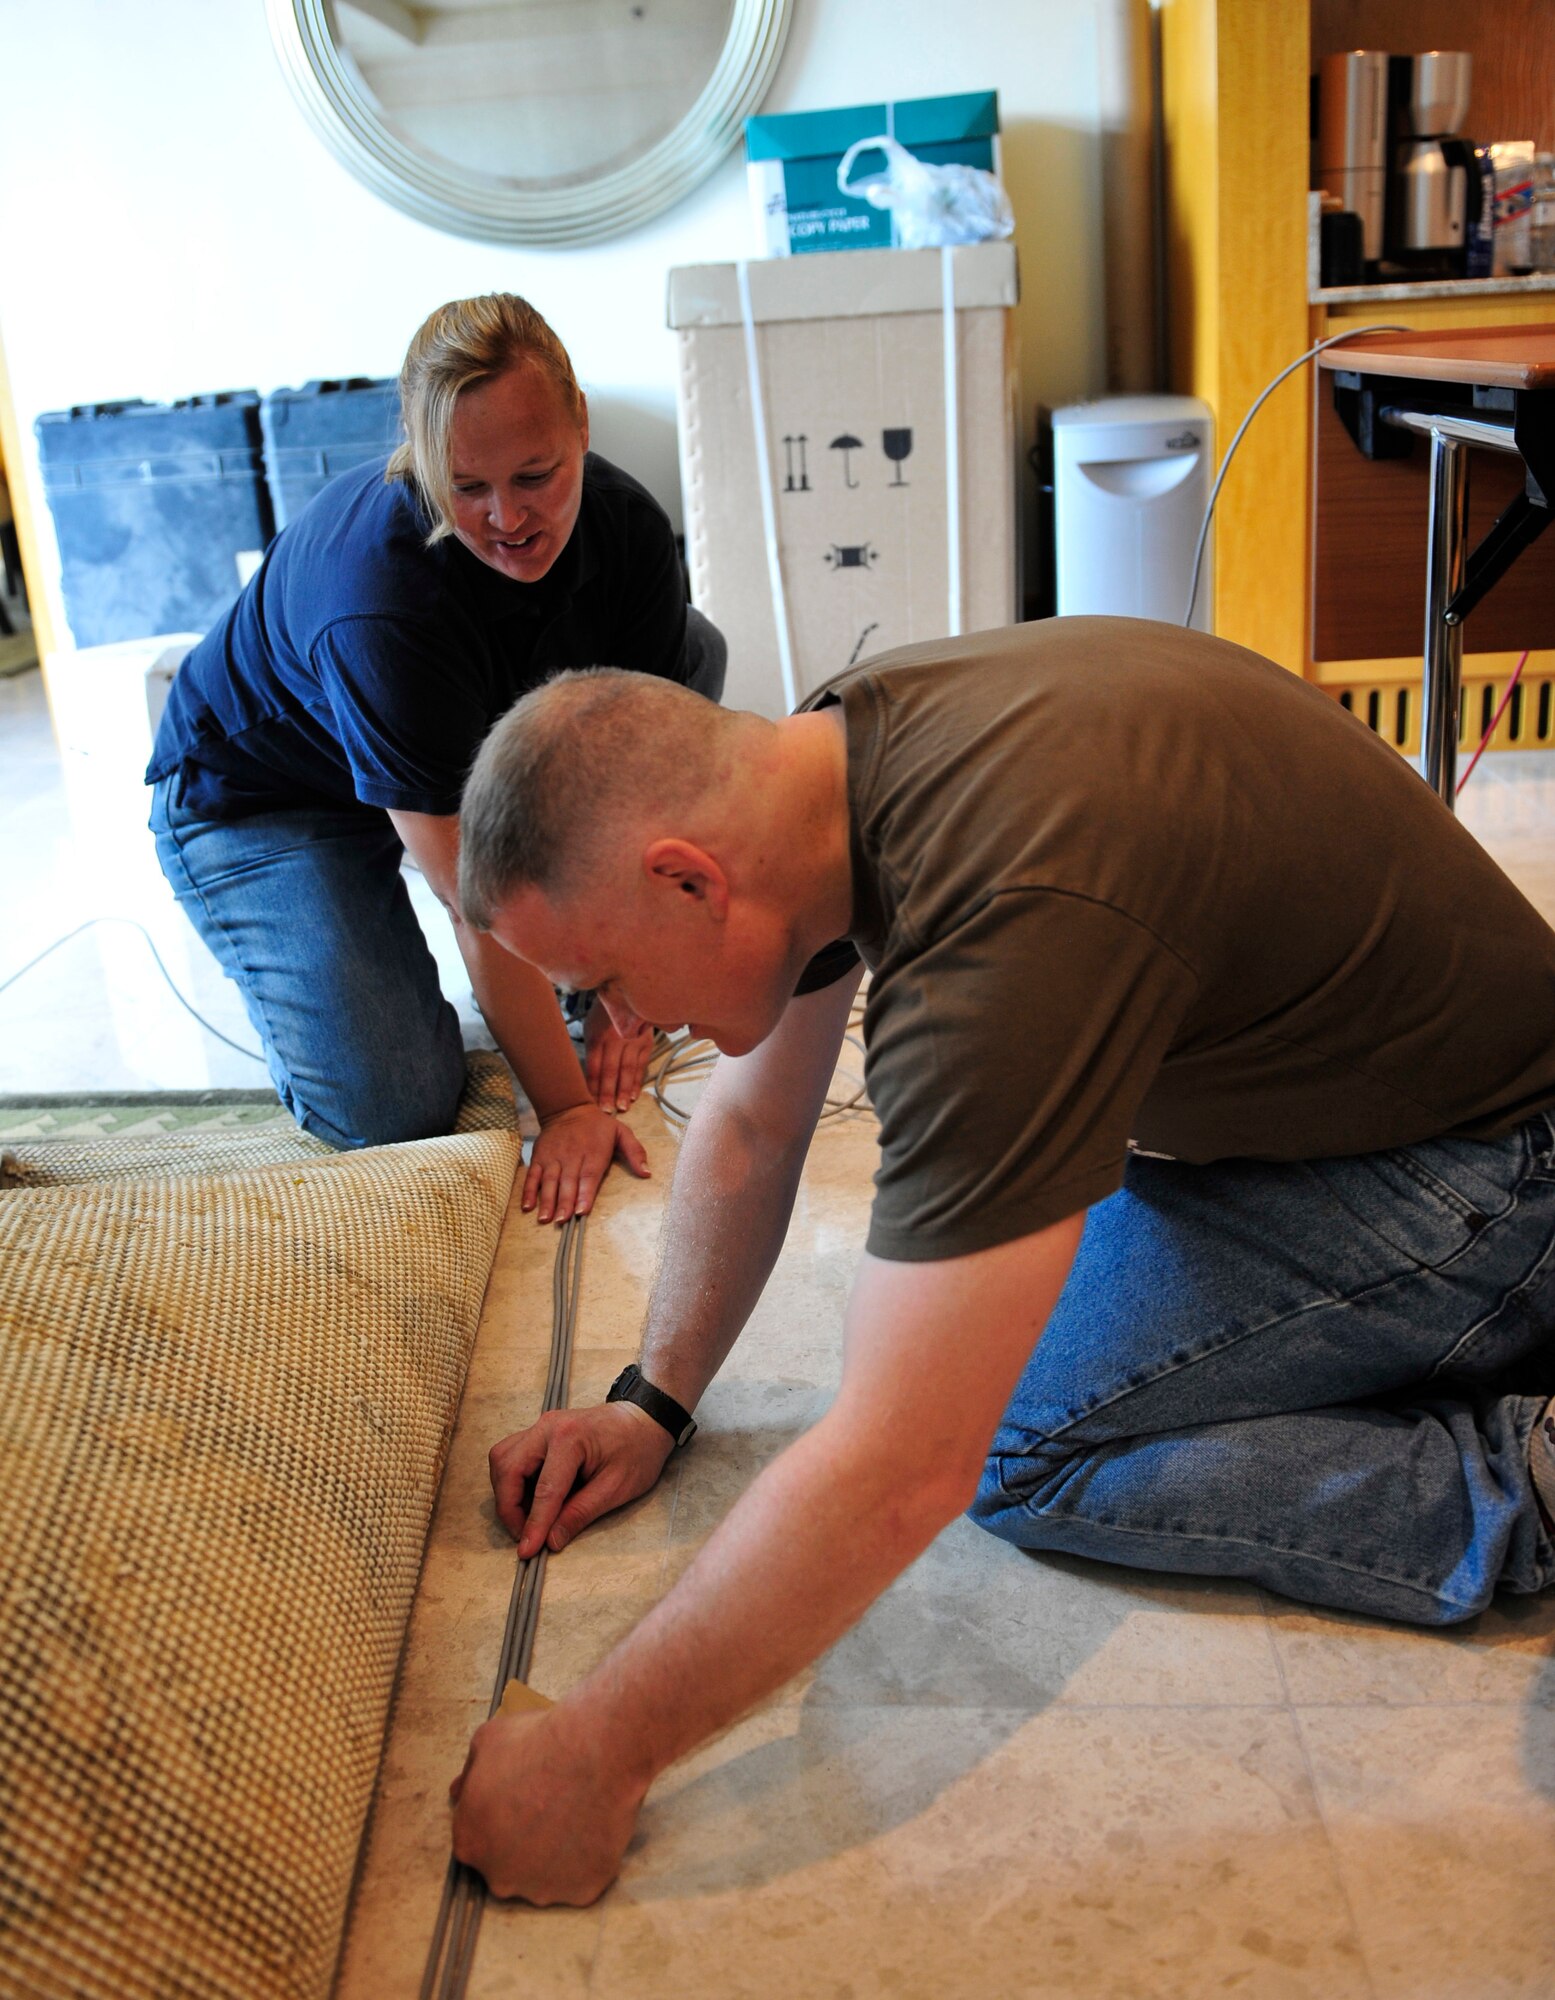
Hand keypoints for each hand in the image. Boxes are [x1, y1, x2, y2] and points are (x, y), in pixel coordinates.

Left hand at [450, 1706, 644, 1904]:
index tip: (517, 1799)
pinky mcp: (580, 1891)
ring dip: (552, 1855)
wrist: (595, 1754)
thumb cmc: (537, 1743)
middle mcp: (500, 1876)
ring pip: (543, 1877)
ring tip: (573, 1814)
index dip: (496, 1817)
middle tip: (546, 1806)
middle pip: (506, 1865)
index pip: (476, 1838)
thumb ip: (470, 1774)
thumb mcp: (487, 1741)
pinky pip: (580, 1880)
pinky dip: (585, 1861)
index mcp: (471, 1842)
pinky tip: (592, 1828)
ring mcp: (541, 1889)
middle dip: (521, 1842)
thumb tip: (460, 1791)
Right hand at [490, 1400, 673, 1555]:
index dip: (533, 1524)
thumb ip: (580, 1513)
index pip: (544, 1489)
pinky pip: (511, 1455)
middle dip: (509, 1507)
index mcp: (571, 1437)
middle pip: (508, 1468)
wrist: (644, 1420)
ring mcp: (541, 1426)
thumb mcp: (617, 1488)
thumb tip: (550, 1541)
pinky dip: (512, 1481)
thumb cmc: (638, 1450)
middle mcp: (548, 1427)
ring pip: (502, 1460)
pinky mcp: (538, 1433)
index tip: (527, 1551)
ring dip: (507, 1493)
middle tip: (525, 1535)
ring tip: (528, 1518)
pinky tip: (531, 1499)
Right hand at [523, 1102, 648, 1223]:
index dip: (584, 1193)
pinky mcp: (539, 1158)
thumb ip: (635, 1152)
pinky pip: (532, 1176)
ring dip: (546, 1201)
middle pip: (567, 1182)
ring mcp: (553, 1158)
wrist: (567, 1108)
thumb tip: (647, 1172)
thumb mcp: (622, 1132)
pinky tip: (527, 1207)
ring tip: (545, 1218)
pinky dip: (529, 1191)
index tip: (582, 1211)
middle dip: (564, 1202)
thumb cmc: (598, 1125)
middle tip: (563, 1221)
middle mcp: (571, 1156)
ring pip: (549, 1181)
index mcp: (593, 1152)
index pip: (588, 1175)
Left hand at [585, 998, 655, 1111]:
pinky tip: (633, 1096)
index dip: (592, 1085)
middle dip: (607, 1092)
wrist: (628, 994)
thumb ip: (592, 1051)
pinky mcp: (646, 1042)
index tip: (589, 1102)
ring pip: (628, 1069)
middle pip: (610, 1069)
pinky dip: (637, 1082)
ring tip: (621, 1107)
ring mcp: (633, 1040)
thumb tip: (589, 1079)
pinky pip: (641, 1065)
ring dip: (624, 1090)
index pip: (594, 1065)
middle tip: (605, 1111)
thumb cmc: (605, 1016)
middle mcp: (615, 1038)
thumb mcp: (592, 1028)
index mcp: (598, 1035)